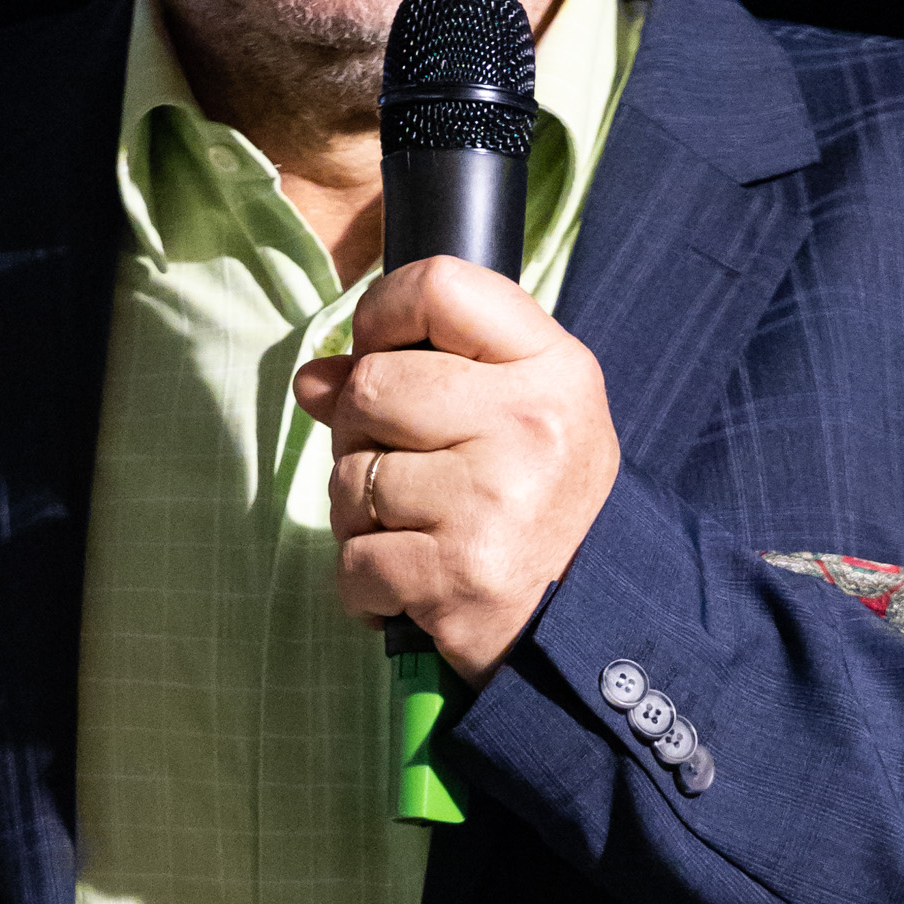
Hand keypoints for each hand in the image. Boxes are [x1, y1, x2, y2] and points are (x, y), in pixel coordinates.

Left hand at [295, 255, 619, 680]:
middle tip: (405, 469)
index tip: (382, 350)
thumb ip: (418, 374)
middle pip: (371, 385)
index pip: (440, 285)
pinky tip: (412, 582)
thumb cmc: (539, 501)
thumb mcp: (513, 413)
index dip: (384, 313)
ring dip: (360, 514)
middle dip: (361, 433)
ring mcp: (491, 501)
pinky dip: (365, 582)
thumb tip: (313, 379)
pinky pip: (353, 561)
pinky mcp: (456, 576)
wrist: (590, 618)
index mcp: (553, 368)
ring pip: (350, 478)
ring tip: (415, 531)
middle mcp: (529, 426)